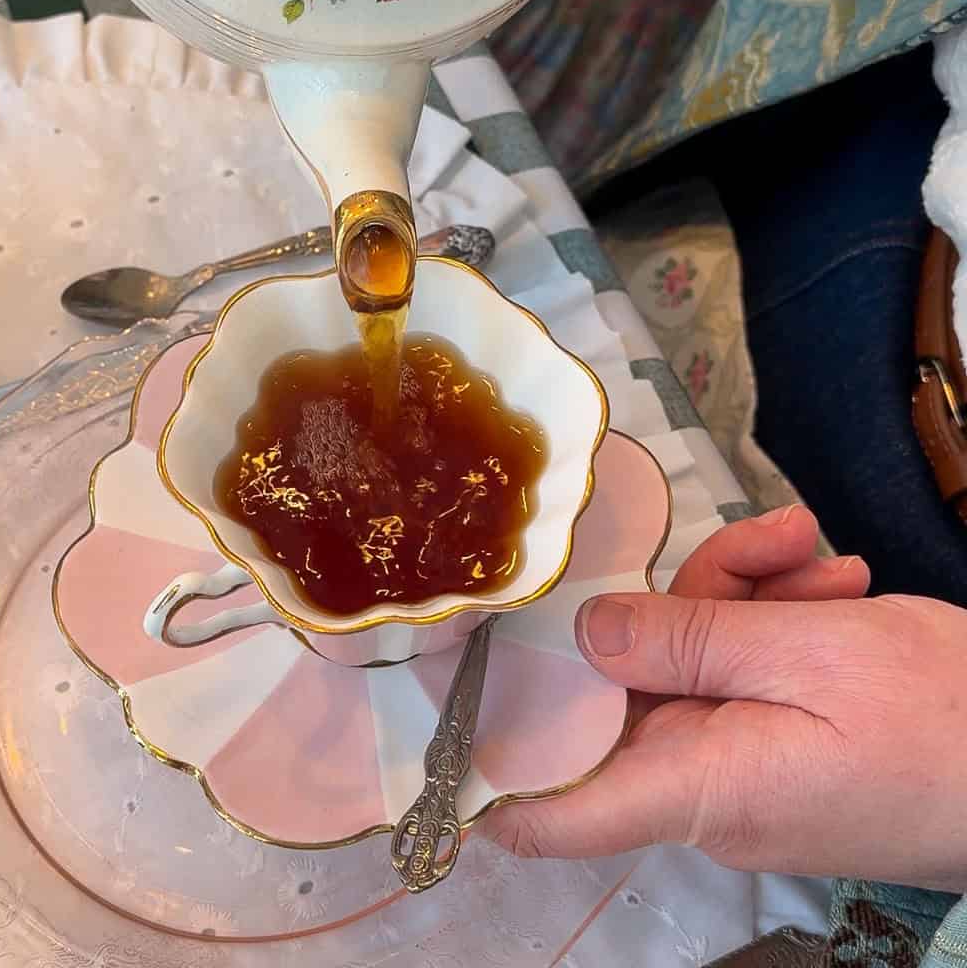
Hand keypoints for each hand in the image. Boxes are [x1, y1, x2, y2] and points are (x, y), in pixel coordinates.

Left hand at [487, 508, 966, 892]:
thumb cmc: (934, 719)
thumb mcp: (807, 654)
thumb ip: (686, 640)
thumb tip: (587, 637)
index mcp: (695, 786)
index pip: (558, 814)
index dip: (492, 785)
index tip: (443, 731)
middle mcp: (710, 788)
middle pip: (638, 687)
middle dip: (687, 601)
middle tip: (770, 546)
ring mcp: (753, 770)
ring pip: (701, 661)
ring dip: (750, 594)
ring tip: (819, 553)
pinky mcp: (790, 748)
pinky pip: (749, 675)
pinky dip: (781, 619)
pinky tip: (829, 573)